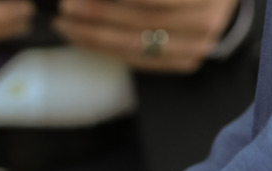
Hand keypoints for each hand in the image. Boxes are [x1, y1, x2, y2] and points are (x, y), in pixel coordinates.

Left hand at [54, 0, 238, 73]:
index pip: (154, 0)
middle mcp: (205, 23)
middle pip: (141, 20)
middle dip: (98, 13)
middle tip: (67, 6)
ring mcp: (196, 47)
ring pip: (136, 44)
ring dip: (93, 35)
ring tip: (66, 23)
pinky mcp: (184, 63)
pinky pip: (138, 60)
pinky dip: (106, 49)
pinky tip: (82, 38)